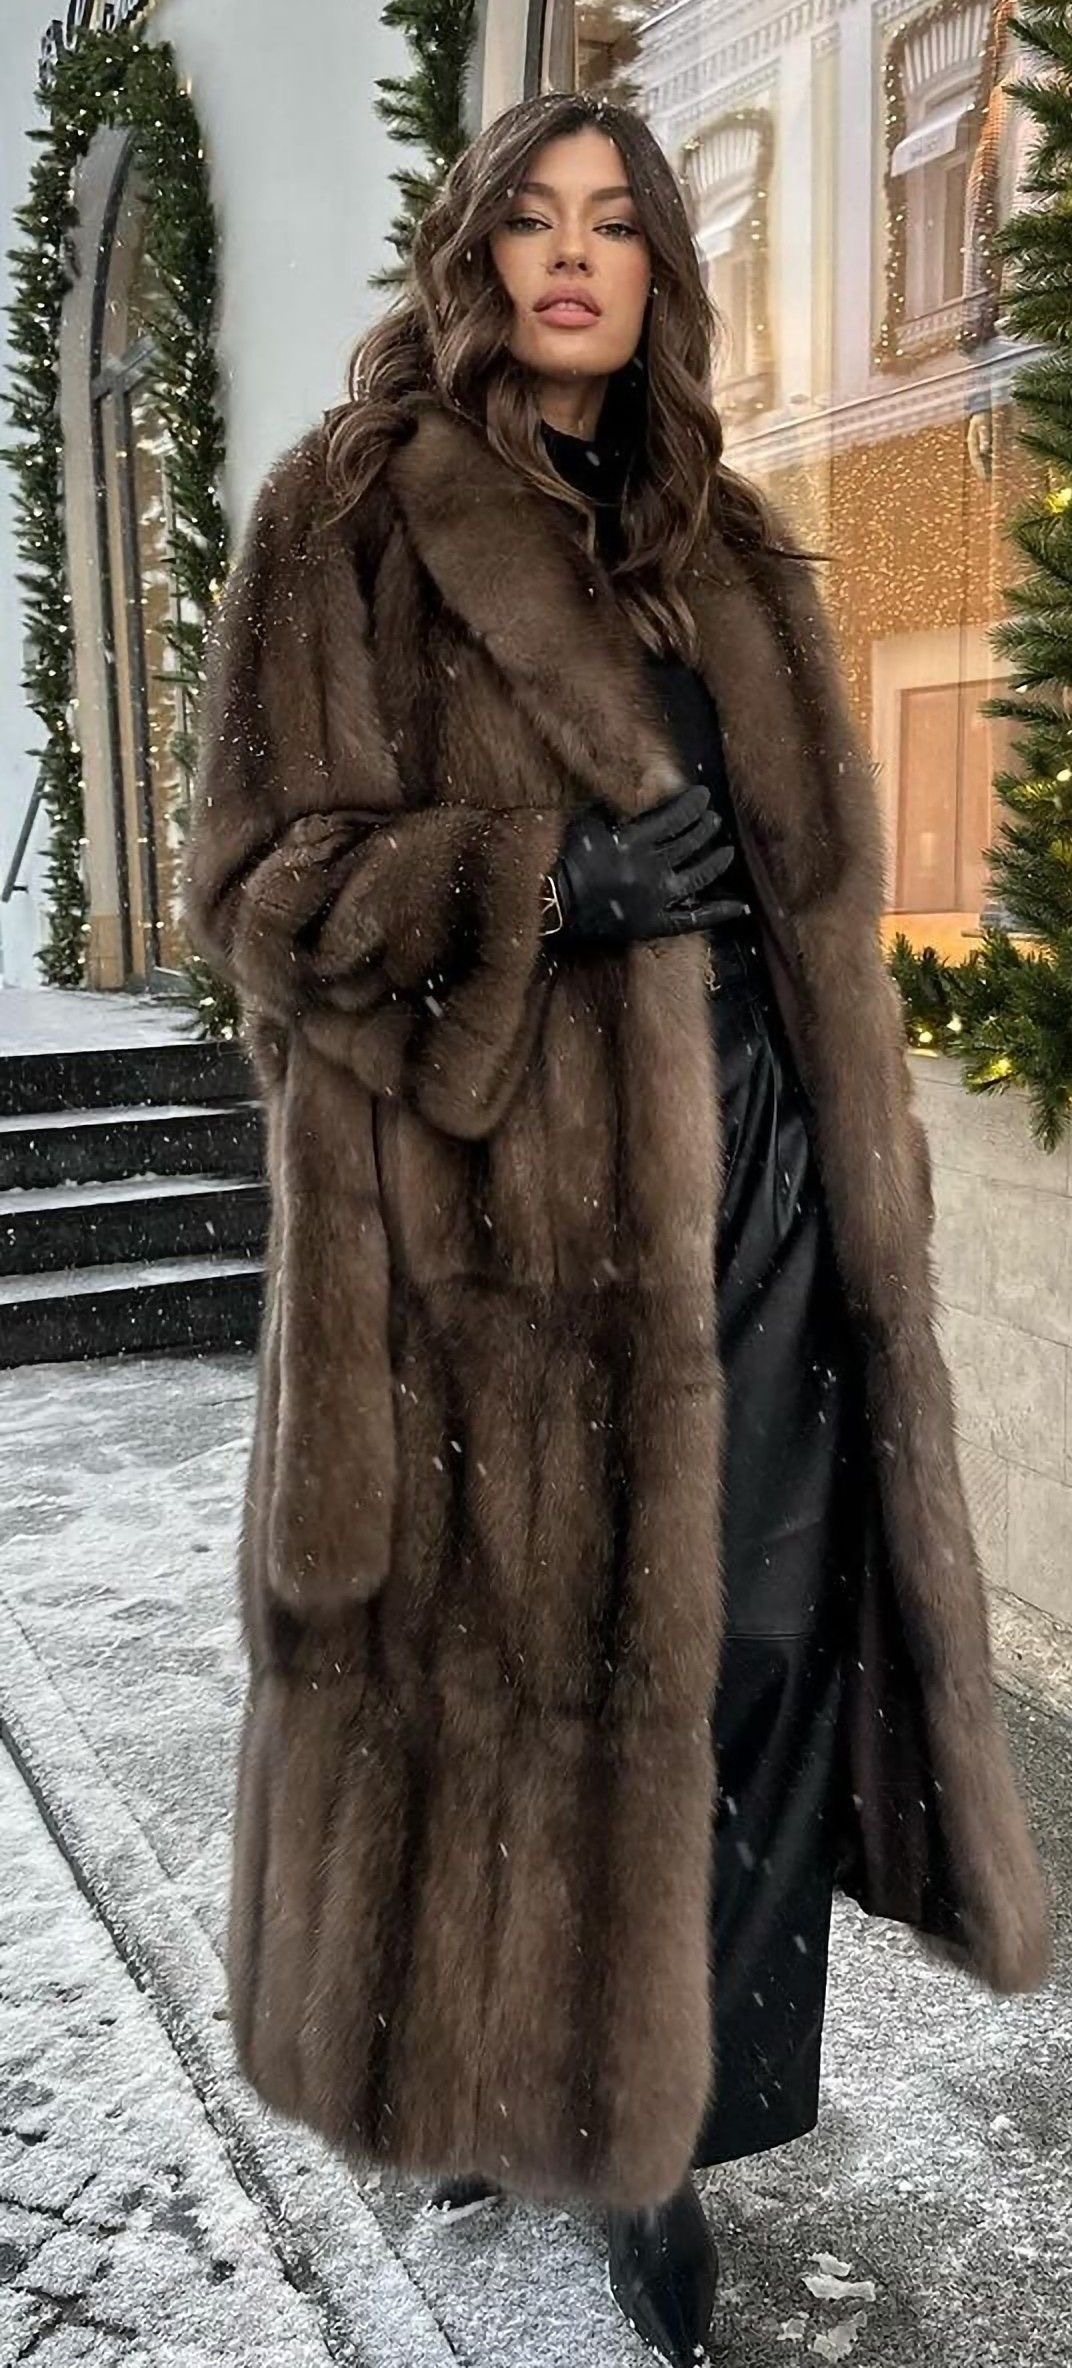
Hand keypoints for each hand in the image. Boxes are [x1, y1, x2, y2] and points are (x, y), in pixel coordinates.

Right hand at [545, 781, 750, 948]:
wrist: (552, 905)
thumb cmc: (562, 861)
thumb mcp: (586, 825)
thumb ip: (614, 811)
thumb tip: (635, 796)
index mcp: (633, 842)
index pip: (675, 818)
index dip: (693, 805)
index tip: (704, 796)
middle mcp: (651, 869)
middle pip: (689, 844)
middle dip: (706, 828)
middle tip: (714, 820)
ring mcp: (656, 899)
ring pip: (697, 877)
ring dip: (715, 862)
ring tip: (726, 852)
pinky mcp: (654, 924)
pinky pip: (693, 920)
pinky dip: (718, 912)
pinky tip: (740, 905)